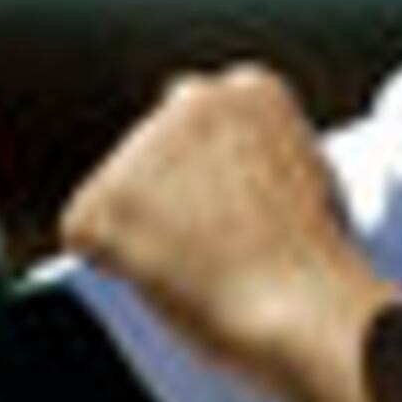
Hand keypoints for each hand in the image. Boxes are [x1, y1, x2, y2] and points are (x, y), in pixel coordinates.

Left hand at [61, 64, 384, 401]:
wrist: (305, 311)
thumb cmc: (321, 274)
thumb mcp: (308, 188)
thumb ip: (258, 166)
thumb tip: (214, 190)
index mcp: (251, 89)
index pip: (198, 124)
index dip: (206, 182)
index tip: (235, 220)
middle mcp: (193, 97)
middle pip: (150, 150)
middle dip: (163, 197)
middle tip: (207, 256)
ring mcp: (146, 145)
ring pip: (115, 191)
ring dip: (137, 232)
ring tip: (193, 273)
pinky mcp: (107, 199)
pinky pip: (81, 233)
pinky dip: (107, 266)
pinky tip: (160, 282)